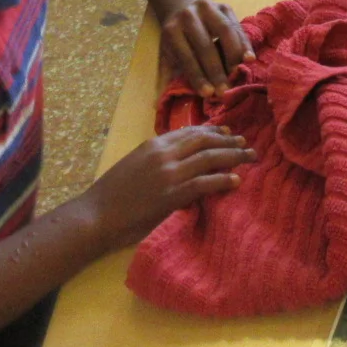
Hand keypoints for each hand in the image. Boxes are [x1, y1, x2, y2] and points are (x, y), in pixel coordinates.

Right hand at [82, 126, 254, 247]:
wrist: (96, 215)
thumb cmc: (111, 195)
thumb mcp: (134, 165)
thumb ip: (157, 159)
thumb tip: (180, 161)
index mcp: (153, 144)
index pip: (190, 132)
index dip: (212, 131)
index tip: (227, 131)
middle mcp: (163, 153)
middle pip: (204, 140)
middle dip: (228, 139)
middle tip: (245, 142)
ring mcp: (169, 173)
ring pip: (209, 158)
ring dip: (234, 156)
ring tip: (250, 157)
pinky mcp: (172, 195)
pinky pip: (205, 182)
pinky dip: (224, 179)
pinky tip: (237, 180)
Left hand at [160, 0, 252, 91]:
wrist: (182, 6)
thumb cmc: (176, 38)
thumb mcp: (165, 54)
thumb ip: (165, 77)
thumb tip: (159, 106)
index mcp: (172, 31)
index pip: (186, 56)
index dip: (197, 76)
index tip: (208, 94)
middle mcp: (189, 16)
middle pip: (205, 45)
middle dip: (216, 70)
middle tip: (225, 90)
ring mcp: (208, 8)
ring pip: (225, 31)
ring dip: (233, 55)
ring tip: (238, 74)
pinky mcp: (224, 7)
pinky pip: (237, 26)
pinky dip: (244, 43)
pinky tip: (249, 58)